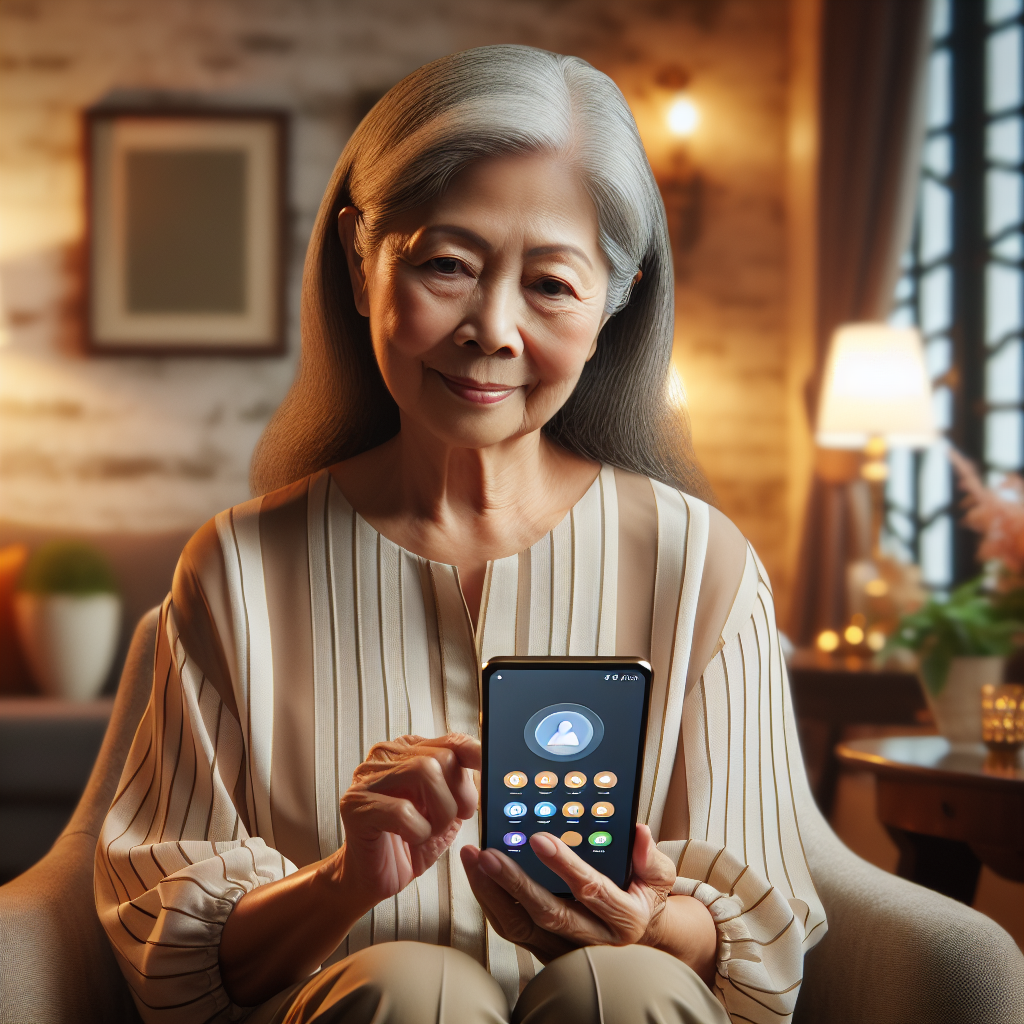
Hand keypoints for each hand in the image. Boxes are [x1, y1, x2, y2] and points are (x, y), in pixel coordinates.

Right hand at [322, 733, 479, 915]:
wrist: (369, 877)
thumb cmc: (406, 844)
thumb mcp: (444, 811)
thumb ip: (461, 787)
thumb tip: (490, 772)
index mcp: (408, 751)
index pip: (451, 741)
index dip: (476, 757)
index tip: (492, 773)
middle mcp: (386, 756)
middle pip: (441, 756)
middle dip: (458, 794)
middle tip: (457, 818)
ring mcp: (367, 778)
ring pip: (424, 771)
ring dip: (440, 811)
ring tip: (432, 830)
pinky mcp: (355, 806)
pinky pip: (401, 809)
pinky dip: (418, 830)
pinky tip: (412, 839)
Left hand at [461, 824, 680, 962]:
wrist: (642, 941)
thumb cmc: (644, 899)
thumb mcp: (658, 877)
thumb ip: (650, 857)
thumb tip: (638, 832)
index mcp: (624, 919)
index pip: (591, 890)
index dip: (564, 865)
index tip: (538, 839)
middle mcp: (594, 941)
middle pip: (549, 915)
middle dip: (515, 882)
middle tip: (489, 853)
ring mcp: (566, 950)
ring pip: (523, 927)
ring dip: (493, 892)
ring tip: (474, 859)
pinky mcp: (545, 952)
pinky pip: (513, 931)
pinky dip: (492, 903)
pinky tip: (479, 877)